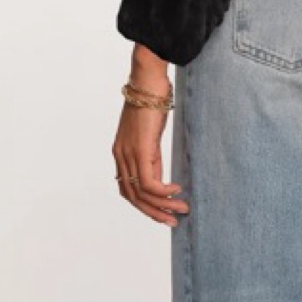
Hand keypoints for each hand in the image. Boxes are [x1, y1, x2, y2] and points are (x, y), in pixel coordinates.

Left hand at [112, 75, 190, 227]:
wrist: (146, 78)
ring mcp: (128, 154)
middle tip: (172, 222)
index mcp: (121, 152)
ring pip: (141, 194)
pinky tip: (177, 191)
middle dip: (153, 213)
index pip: (128, 189)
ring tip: (181, 210)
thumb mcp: (150, 132)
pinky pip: (149, 183)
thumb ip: (151, 155)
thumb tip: (159, 177)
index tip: (162, 212)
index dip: (144, 205)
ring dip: (162, 206)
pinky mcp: (140, 150)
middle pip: (132, 197)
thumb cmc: (151, 98)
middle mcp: (121, 156)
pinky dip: (163, 192)